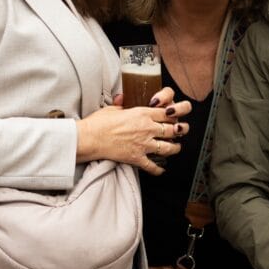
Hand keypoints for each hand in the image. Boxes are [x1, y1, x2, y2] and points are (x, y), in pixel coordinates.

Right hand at [76, 86, 191, 174]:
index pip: (167, 113)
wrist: (89, 138)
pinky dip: (158, 169)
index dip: (174, 115)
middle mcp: (147, 128)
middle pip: (173, 130)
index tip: (174, 117)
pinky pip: (153, 166)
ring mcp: (143, 144)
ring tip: (176, 148)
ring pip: (169, 147)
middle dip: (179, 131)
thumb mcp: (114, 108)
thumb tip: (123, 99)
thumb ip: (124, 105)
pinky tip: (161, 170)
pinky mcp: (136, 157)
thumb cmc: (98, 122)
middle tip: (179, 132)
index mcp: (143, 113)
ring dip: (175, 148)